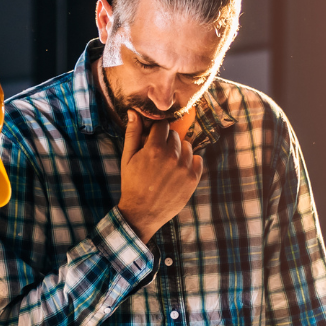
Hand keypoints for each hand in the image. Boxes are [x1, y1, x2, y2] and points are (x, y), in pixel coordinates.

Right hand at [117, 110, 203, 242]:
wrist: (142, 213)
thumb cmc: (132, 184)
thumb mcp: (127, 158)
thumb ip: (132, 133)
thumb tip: (134, 112)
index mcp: (155, 149)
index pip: (163, 125)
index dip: (157, 131)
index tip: (153, 139)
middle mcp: (172, 156)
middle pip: (176, 135)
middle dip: (167, 141)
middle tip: (158, 155)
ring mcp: (184, 168)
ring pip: (188, 146)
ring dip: (179, 151)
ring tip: (168, 164)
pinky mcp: (193, 179)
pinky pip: (198, 160)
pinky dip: (190, 162)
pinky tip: (178, 170)